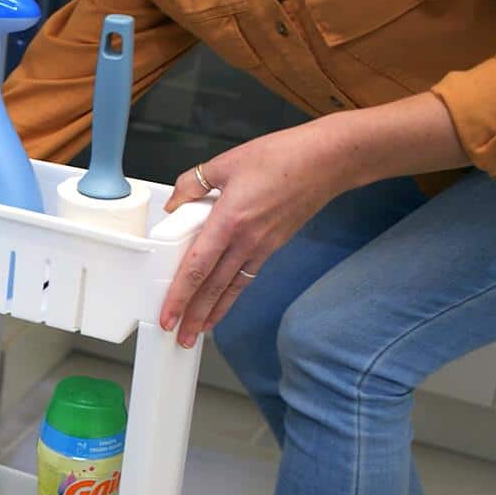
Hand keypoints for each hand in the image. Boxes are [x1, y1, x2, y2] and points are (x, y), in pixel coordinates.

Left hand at [159, 119, 350, 346]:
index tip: (167, 314)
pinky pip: (247, 277)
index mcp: (229, 220)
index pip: (196, 267)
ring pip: (231, 287)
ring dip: (213, 313)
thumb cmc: (285, 156)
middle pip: (213, 287)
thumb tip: (175, 202)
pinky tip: (223, 305)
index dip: (179, 295)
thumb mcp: (227, 162)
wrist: (329, 161)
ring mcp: (261, 246)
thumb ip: (194, 183)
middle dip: (194, 316)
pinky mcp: (272, 246)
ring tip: (198, 333)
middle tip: (179, 338)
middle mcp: (245, 240)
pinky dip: (232, 295)